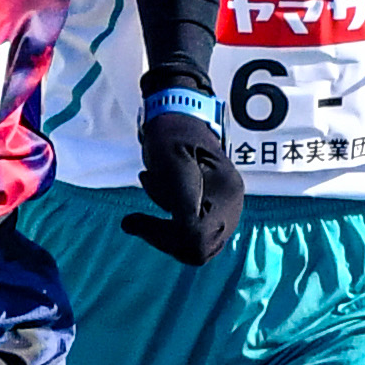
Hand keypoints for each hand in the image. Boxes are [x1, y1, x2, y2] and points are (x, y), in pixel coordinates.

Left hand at [121, 89, 243, 265]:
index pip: (195, 239)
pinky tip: (163, 204)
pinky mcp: (218, 211)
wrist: (182, 114)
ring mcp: (228, 209)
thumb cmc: (171, 133)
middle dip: (164, 237)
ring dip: (169, 233)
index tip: (131, 221)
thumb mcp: (170, 160)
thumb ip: (178, 196)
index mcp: (224, 192)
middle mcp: (232, 205)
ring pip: (198, 248)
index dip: (161, 236)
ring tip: (154, 202)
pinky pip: (196, 238)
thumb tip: (185, 232)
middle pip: (198, 250)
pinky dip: (174, 229)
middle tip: (137, 218)